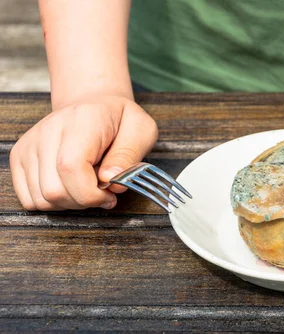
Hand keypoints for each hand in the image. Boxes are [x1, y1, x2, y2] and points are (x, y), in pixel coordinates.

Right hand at [10, 95, 157, 210]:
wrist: (94, 104)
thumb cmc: (120, 120)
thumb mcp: (142, 131)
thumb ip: (129, 156)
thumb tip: (111, 181)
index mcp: (82, 121)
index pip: (71, 167)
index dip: (90, 193)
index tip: (110, 195)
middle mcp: (48, 130)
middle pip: (54, 190)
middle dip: (83, 202)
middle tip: (102, 191)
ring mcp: (30, 144)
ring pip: (41, 198)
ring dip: (69, 203)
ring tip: (87, 185)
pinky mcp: (19, 156)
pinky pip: (29, 199)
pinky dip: (52, 202)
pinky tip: (70, 187)